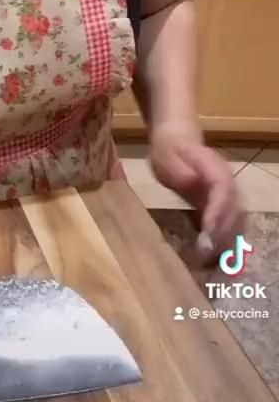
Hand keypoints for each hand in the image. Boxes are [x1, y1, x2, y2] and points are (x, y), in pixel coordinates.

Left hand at [148, 121, 244, 260]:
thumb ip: (179, 170)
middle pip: (233, 210)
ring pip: (235, 220)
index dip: (218, 212)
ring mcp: (227, 194)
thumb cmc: (169, 149)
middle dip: (222, 233)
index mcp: (214, 167)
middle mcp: (226, 182)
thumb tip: (191, 181)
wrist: (177, 139)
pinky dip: (224, 241)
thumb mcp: (166, 155)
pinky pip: (228, 225)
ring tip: (211, 261)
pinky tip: (214, 258)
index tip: (207, 231)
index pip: (222, 190)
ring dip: (226, 241)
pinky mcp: (221, 205)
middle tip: (206, 255)